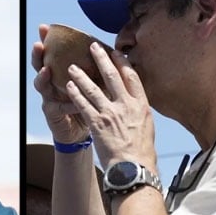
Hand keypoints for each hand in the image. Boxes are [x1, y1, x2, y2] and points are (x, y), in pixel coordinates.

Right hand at [31, 24, 92, 143]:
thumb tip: (115, 50)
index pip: (53, 53)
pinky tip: (73, 102)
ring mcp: (49, 97)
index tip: (45, 27)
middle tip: (38, 45)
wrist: (84, 130)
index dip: (47, 40)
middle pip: (40, 65)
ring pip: (41, 85)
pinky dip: (66, 103)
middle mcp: (52, 82)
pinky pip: (57, 107)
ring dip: (43, 77)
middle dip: (38, 55)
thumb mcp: (94, 82)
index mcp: (62, 72)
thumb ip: (97, 68)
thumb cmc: (90, 103)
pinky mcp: (52, 113)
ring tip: (46, 70)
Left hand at [64, 41, 157, 168]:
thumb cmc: (141, 151)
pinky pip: (83, 105)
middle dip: (101, 59)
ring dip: (81, 76)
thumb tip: (136, 101)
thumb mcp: (147, 126)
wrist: (133, 168)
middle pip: (112, 77)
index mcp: (141, 105)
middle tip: (93, 46)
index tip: (116, 52)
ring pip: (93, 89)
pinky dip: (75, 94)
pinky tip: (68, 86)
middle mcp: (126, 106)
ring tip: (72, 66)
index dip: (123, 63)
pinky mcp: (97, 124)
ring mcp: (110, 114)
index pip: (132, 77)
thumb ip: (139, 111)